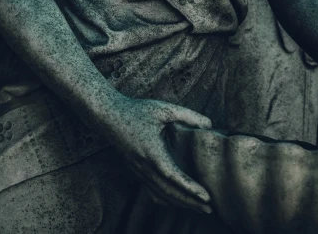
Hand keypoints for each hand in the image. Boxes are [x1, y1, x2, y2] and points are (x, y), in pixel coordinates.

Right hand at [101, 96, 212, 214]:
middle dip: (190, 203)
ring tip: (197, 208)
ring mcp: (138, 170)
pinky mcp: (135, 170)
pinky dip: (165, 199)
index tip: (207, 197)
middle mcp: (144, 166)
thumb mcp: (163, 109)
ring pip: (160, 194)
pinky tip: (174, 201)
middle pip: (169, 192)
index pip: (174, 177)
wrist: (108, 115)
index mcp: (152, 152)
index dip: (191, 188)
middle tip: (209, 209)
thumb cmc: (136, 110)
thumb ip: (187, 115)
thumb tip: (209, 124)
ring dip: (180, 203)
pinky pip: (151, 191)